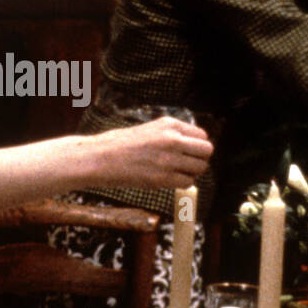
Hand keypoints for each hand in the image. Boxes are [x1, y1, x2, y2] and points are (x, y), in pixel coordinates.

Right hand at [96, 116, 212, 188]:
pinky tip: (169, 180)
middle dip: (200, 159)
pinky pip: (187, 182)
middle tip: (187, 164)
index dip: (197, 147)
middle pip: (206, 151)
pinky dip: (182, 183)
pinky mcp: (162, 178)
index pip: (202, 136)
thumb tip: (194, 147)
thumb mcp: (150, 129)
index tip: (188, 153)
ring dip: (191, 172)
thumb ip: (173, 135)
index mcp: (170, 124)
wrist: (101, 157)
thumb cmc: (122, 144)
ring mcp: (168, 159)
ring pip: (199, 168)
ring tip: (175, 173)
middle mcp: (172, 139)